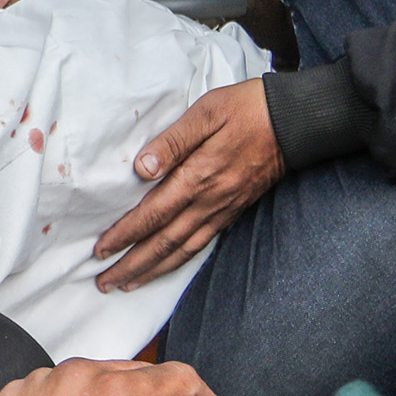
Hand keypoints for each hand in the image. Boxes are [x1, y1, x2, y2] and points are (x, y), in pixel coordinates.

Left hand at [93, 77, 282, 291]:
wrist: (294, 123)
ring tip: (128, 285)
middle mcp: (209, 201)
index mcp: (198, 176)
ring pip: (183, 250)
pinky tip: (167, 267)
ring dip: (153, 270)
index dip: (125, 235)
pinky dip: (180, 261)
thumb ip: (172, 141)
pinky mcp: (233, 211)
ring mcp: (223, 210)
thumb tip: (142, 169)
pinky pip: (202, 244)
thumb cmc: (246, 110)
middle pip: (164, 243)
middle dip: (132, 265)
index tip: (101, 250)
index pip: (153, 214)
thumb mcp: (206, 112)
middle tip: (105, 283)